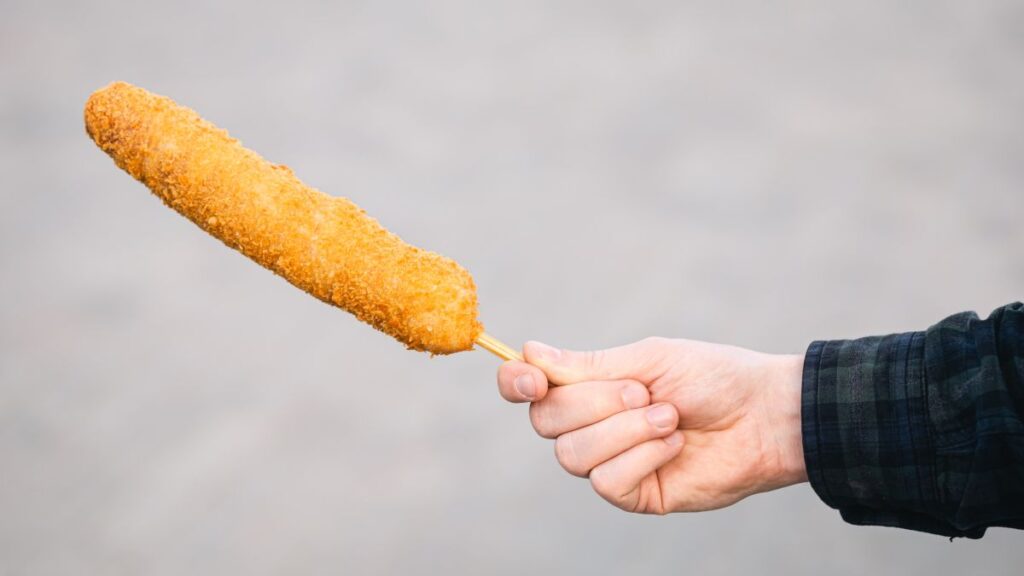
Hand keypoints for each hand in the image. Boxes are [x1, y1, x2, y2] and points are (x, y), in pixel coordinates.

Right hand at [497, 337, 806, 513]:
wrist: (764, 415)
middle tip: (645, 391)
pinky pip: (607, 481)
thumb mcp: (648, 360)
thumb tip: (528, 352)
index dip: (516, 382)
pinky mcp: (633, 493)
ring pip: (572, 454)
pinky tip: (673, 445)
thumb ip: (587, 366)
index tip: (531, 378)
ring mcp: (611, 460)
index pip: (530, 387)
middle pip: (546, 420)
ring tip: (669, 417)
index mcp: (591, 385)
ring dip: (624, 431)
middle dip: (595, 402)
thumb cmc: (712, 377)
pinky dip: (642, 457)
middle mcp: (592, 423)